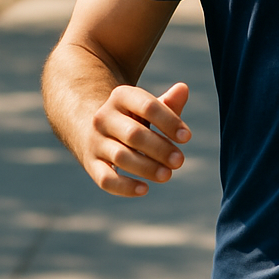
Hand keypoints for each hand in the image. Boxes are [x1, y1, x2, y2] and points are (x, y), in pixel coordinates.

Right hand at [84, 82, 190, 196]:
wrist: (93, 127)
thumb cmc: (132, 117)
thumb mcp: (147, 107)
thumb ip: (167, 103)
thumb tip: (183, 89)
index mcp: (121, 96)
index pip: (148, 107)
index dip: (169, 122)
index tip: (187, 137)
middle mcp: (103, 117)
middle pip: (134, 134)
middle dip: (159, 148)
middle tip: (180, 161)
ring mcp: (95, 141)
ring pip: (120, 157)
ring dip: (146, 168)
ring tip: (167, 175)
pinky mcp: (91, 164)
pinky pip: (105, 179)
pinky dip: (124, 186)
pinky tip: (144, 189)